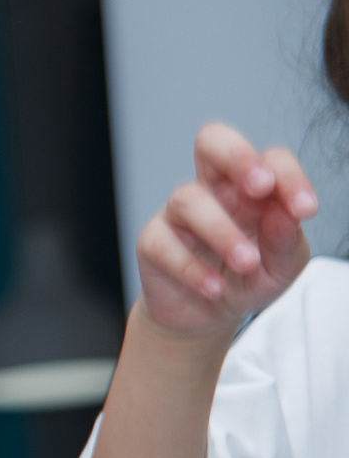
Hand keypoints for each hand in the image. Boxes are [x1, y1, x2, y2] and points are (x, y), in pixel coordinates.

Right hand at [136, 122, 317, 339]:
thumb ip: (287, 240)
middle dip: (237, 156)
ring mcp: (178, 214)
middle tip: (260, 187)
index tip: (305, 210)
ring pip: (188, 199)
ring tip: (245, 264)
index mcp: (250, 189)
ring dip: (222, 232)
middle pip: (211, 141)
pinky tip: (214, 288)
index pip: (269, 160)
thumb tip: (286, 213)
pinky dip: (192, 269)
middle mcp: (213, 191)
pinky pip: (164, 245)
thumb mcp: (283, 266)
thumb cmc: (247, 279)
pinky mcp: (152, 242)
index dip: (289, 176)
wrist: (207, 316)